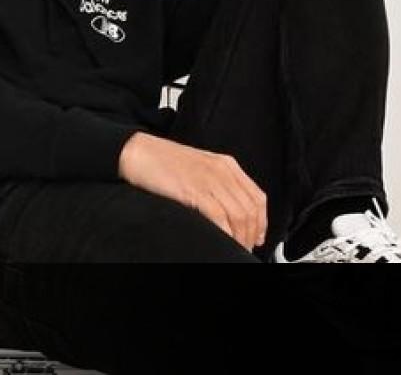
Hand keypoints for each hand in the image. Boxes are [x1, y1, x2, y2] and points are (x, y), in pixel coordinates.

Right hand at [118, 132, 266, 250]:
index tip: (258, 237)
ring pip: (239, 215)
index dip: (261, 221)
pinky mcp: (194, 190)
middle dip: (251, 234)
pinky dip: (224, 233)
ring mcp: (209, 179)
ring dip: (240, 237)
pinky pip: (219, 216)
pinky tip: (222, 241)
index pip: (257, 197)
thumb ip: (218, 184)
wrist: (138, 152)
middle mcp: (223, 171)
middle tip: (244, 248)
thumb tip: (229, 211)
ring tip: (234, 248)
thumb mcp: (200, 168)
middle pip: (251, 209)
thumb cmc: (163, 162)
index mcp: (226, 165)